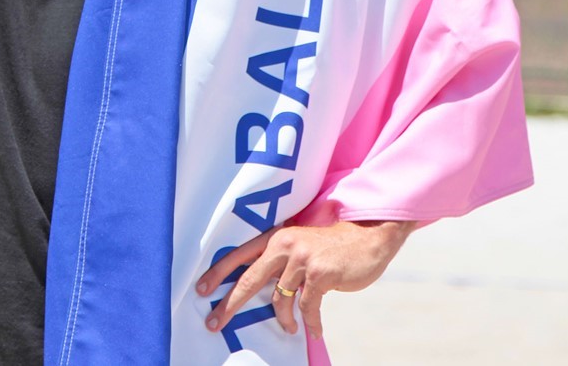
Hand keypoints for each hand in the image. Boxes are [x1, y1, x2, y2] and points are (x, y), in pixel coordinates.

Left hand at [196, 219, 415, 340]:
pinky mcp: (320, 274)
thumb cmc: (331, 247)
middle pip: (249, 279)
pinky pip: (307, 307)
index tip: (201, 291)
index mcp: (275, 237)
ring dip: (284, 319)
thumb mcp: (300, 247)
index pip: (239, 255)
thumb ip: (281, 263)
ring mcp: (302, 258)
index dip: (218, 273)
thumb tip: (261, 292)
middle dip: (229, 304)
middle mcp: (284, 244)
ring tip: (291, 328)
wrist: (367, 237)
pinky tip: (314, 330)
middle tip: (213, 323)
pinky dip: (309, 322)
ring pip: (280, 299)